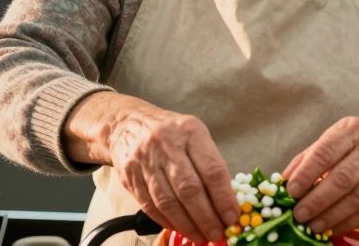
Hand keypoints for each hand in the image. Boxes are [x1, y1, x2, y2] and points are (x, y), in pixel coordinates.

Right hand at [68, 93, 237, 242]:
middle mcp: (166, 144)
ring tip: (201, 236)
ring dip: (187, 225)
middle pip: (189, 189)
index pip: (212, 170)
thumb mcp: (194, 136)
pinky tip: (180, 228)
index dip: (224, 199)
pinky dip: (167, 222)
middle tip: (218, 234)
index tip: (232, 218)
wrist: (126, 124)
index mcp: (190, 131)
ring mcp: (145, 160)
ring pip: (168, 202)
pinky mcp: (129, 176)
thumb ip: (209, 164)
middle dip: (206, 218)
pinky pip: (150, 206)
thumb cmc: (170, 133)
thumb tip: (226, 203)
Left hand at [282, 118, 358, 235]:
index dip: (306, 174)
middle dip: (317, 199)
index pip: (325, 153)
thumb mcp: (335, 138)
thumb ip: (308, 157)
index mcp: (350, 130)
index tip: (291, 191)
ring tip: (313, 225)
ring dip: (332, 214)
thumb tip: (283, 180)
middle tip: (299, 214)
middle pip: (342, 178)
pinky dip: (349, 221)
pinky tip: (333, 227)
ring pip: (357, 196)